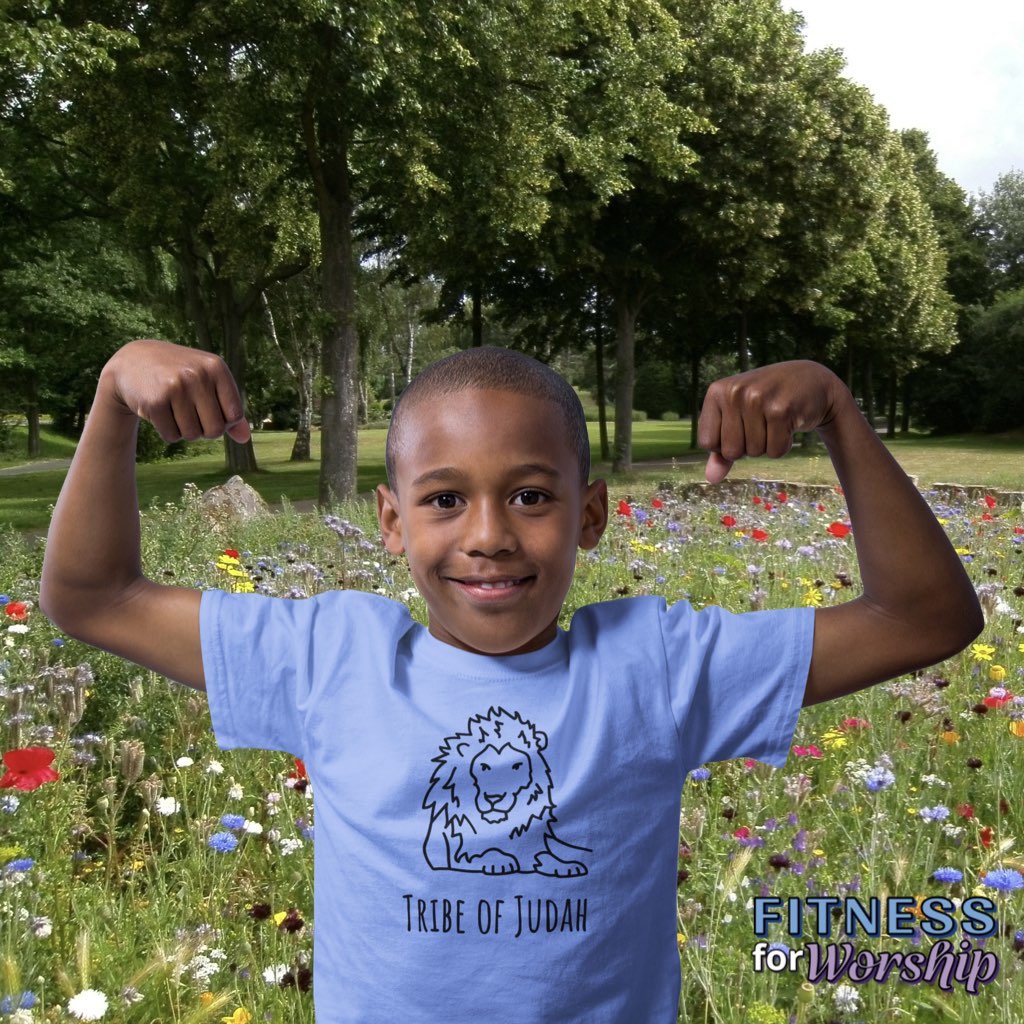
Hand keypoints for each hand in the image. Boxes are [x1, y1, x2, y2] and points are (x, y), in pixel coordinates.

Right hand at [101, 339, 250, 443]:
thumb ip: (230, 409)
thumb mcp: (209, 383)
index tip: (211, 412)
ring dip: (185, 431)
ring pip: (192, 435)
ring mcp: (175, 387)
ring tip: (175, 411)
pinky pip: (172, 436)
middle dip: (204, 430)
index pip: (235, 416)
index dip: (224, 422)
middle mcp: (197, 374)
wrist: (133, 362)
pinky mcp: (154, 402)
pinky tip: (161, 413)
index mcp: (216, 367)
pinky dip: (168, 432)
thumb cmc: (181, 376)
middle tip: (191, 415)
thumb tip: (245, 438)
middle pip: (215, 430)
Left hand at [697, 361, 845, 483]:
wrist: (811, 381)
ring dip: (767, 445)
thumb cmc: (767, 403)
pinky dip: (784, 445)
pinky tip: (788, 423)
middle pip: (731, 452)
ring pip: (754, 453)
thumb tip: (711, 479)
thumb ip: (720, 450)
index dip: (725, 445)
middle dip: (748, 447)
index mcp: (716, 392)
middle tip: (761, 423)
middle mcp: (734, 392)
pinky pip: (775, 451)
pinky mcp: (781, 410)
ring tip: (775, 421)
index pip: (707, 443)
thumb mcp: (737, 419)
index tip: (740, 427)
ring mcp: (757, 399)